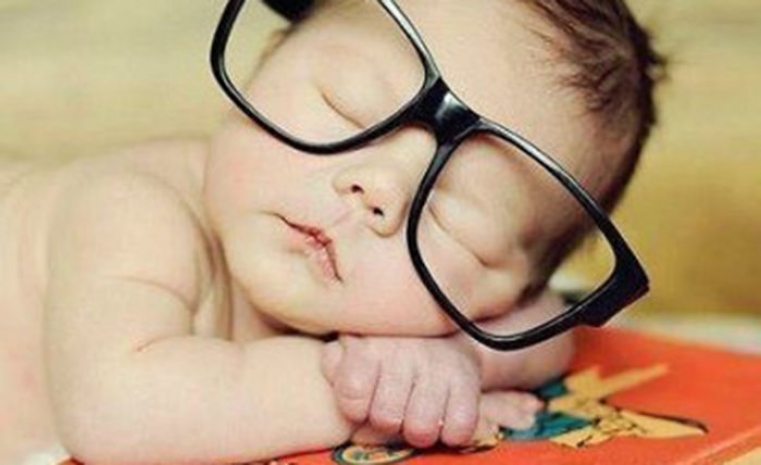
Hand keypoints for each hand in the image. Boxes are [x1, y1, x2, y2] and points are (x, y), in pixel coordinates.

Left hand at [321, 335, 481, 447]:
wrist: (439, 327)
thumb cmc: (386, 346)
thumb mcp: (352, 345)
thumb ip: (335, 361)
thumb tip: (335, 367)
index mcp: (370, 345)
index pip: (352, 397)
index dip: (355, 407)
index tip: (364, 396)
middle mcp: (404, 353)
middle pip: (386, 419)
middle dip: (387, 420)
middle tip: (393, 404)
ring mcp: (439, 367)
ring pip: (421, 429)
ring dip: (418, 428)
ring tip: (416, 410)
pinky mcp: (468, 381)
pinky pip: (459, 429)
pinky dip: (451, 430)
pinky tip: (442, 413)